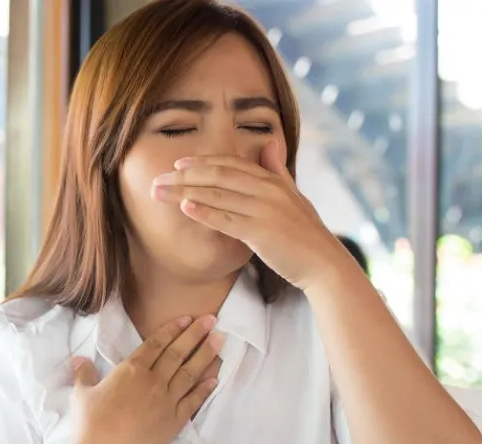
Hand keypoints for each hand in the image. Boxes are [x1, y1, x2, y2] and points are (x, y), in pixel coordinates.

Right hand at [70, 315, 222, 443]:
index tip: (187, 318)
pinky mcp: (175, 419)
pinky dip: (205, 389)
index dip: (172, 329)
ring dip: (205, 355)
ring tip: (219, 341)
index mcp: (132, 369)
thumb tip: (79, 360)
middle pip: (178, 353)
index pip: (156, 343)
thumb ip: (84, 373)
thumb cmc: (91, 420)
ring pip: (190, 372)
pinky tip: (215, 378)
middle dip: (196, 334)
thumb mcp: (82, 392)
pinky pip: (193, 400)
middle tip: (212, 320)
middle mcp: (153, 380)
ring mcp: (167, 399)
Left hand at [151, 141, 351, 290]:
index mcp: (272, 180)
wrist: (323, 263)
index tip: (178, 165)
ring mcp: (263, 209)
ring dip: (183, 192)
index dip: (202, 162)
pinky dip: (204, 212)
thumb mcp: (293, 195)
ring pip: (216, 194)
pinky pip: (226, 219)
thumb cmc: (305, 233)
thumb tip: (270, 143)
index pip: (230, 163)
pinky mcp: (260, 232)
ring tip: (159, 193)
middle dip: (184, 176)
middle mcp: (267, 189)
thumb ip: (277, 170)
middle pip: (217, 174)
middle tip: (157, 180)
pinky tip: (185, 208)